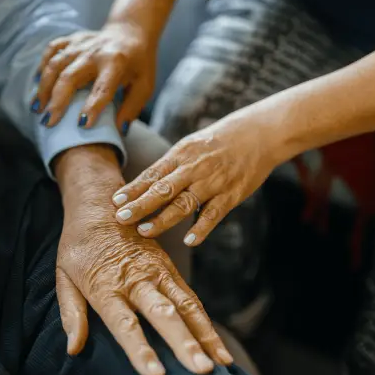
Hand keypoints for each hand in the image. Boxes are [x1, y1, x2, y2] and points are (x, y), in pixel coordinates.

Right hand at [33, 22, 156, 131]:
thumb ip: (132, 108)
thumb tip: (118, 131)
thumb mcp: (145, 85)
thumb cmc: (139, 64)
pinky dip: (42, 66)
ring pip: (55, 64)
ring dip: (44, 88)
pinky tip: (37, 84)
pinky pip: (52, 50)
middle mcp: (96, 52)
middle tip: (48, 122)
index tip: (82, 125)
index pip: (103, 87)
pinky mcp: (72, 40)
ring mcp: (81, 44)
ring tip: (37, 109)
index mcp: (117, 63)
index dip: (93, 106)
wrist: (131, 31)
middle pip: (70, 76)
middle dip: (57, 101)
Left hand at [55, 200, 233, 374]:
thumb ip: (71, 313)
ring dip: (205, 335)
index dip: (140, 349)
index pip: (124, 323)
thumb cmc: (78, 246)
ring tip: (221, 363)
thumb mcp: (63, 276)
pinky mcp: (170, 269)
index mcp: (105, 286)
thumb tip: (73, 349)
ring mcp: (157, 273)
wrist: (100, 205)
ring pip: (186, 306)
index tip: (155, 374)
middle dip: (183, 343)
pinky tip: (218, 349)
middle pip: (163, 314)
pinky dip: (206, 324)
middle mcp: (135, 280)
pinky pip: (192, 299)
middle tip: (201, 370)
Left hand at [111, 115, 277, 245]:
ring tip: (144, 231)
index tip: (115, 200)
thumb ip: (169, 167)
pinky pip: (214, 213)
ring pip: (184, 203)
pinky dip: (202, 228)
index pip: (152, 173)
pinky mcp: (232, 194)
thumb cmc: (217, 142)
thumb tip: (141, 187)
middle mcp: (194, 168)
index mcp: (180, 154)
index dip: (133, 188)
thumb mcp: (189, 146)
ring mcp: (213, 182)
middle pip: (163, 189)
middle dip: (140, 204)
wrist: (259, 133)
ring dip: (163, 219)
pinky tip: (190, 241)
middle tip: (121, 218)